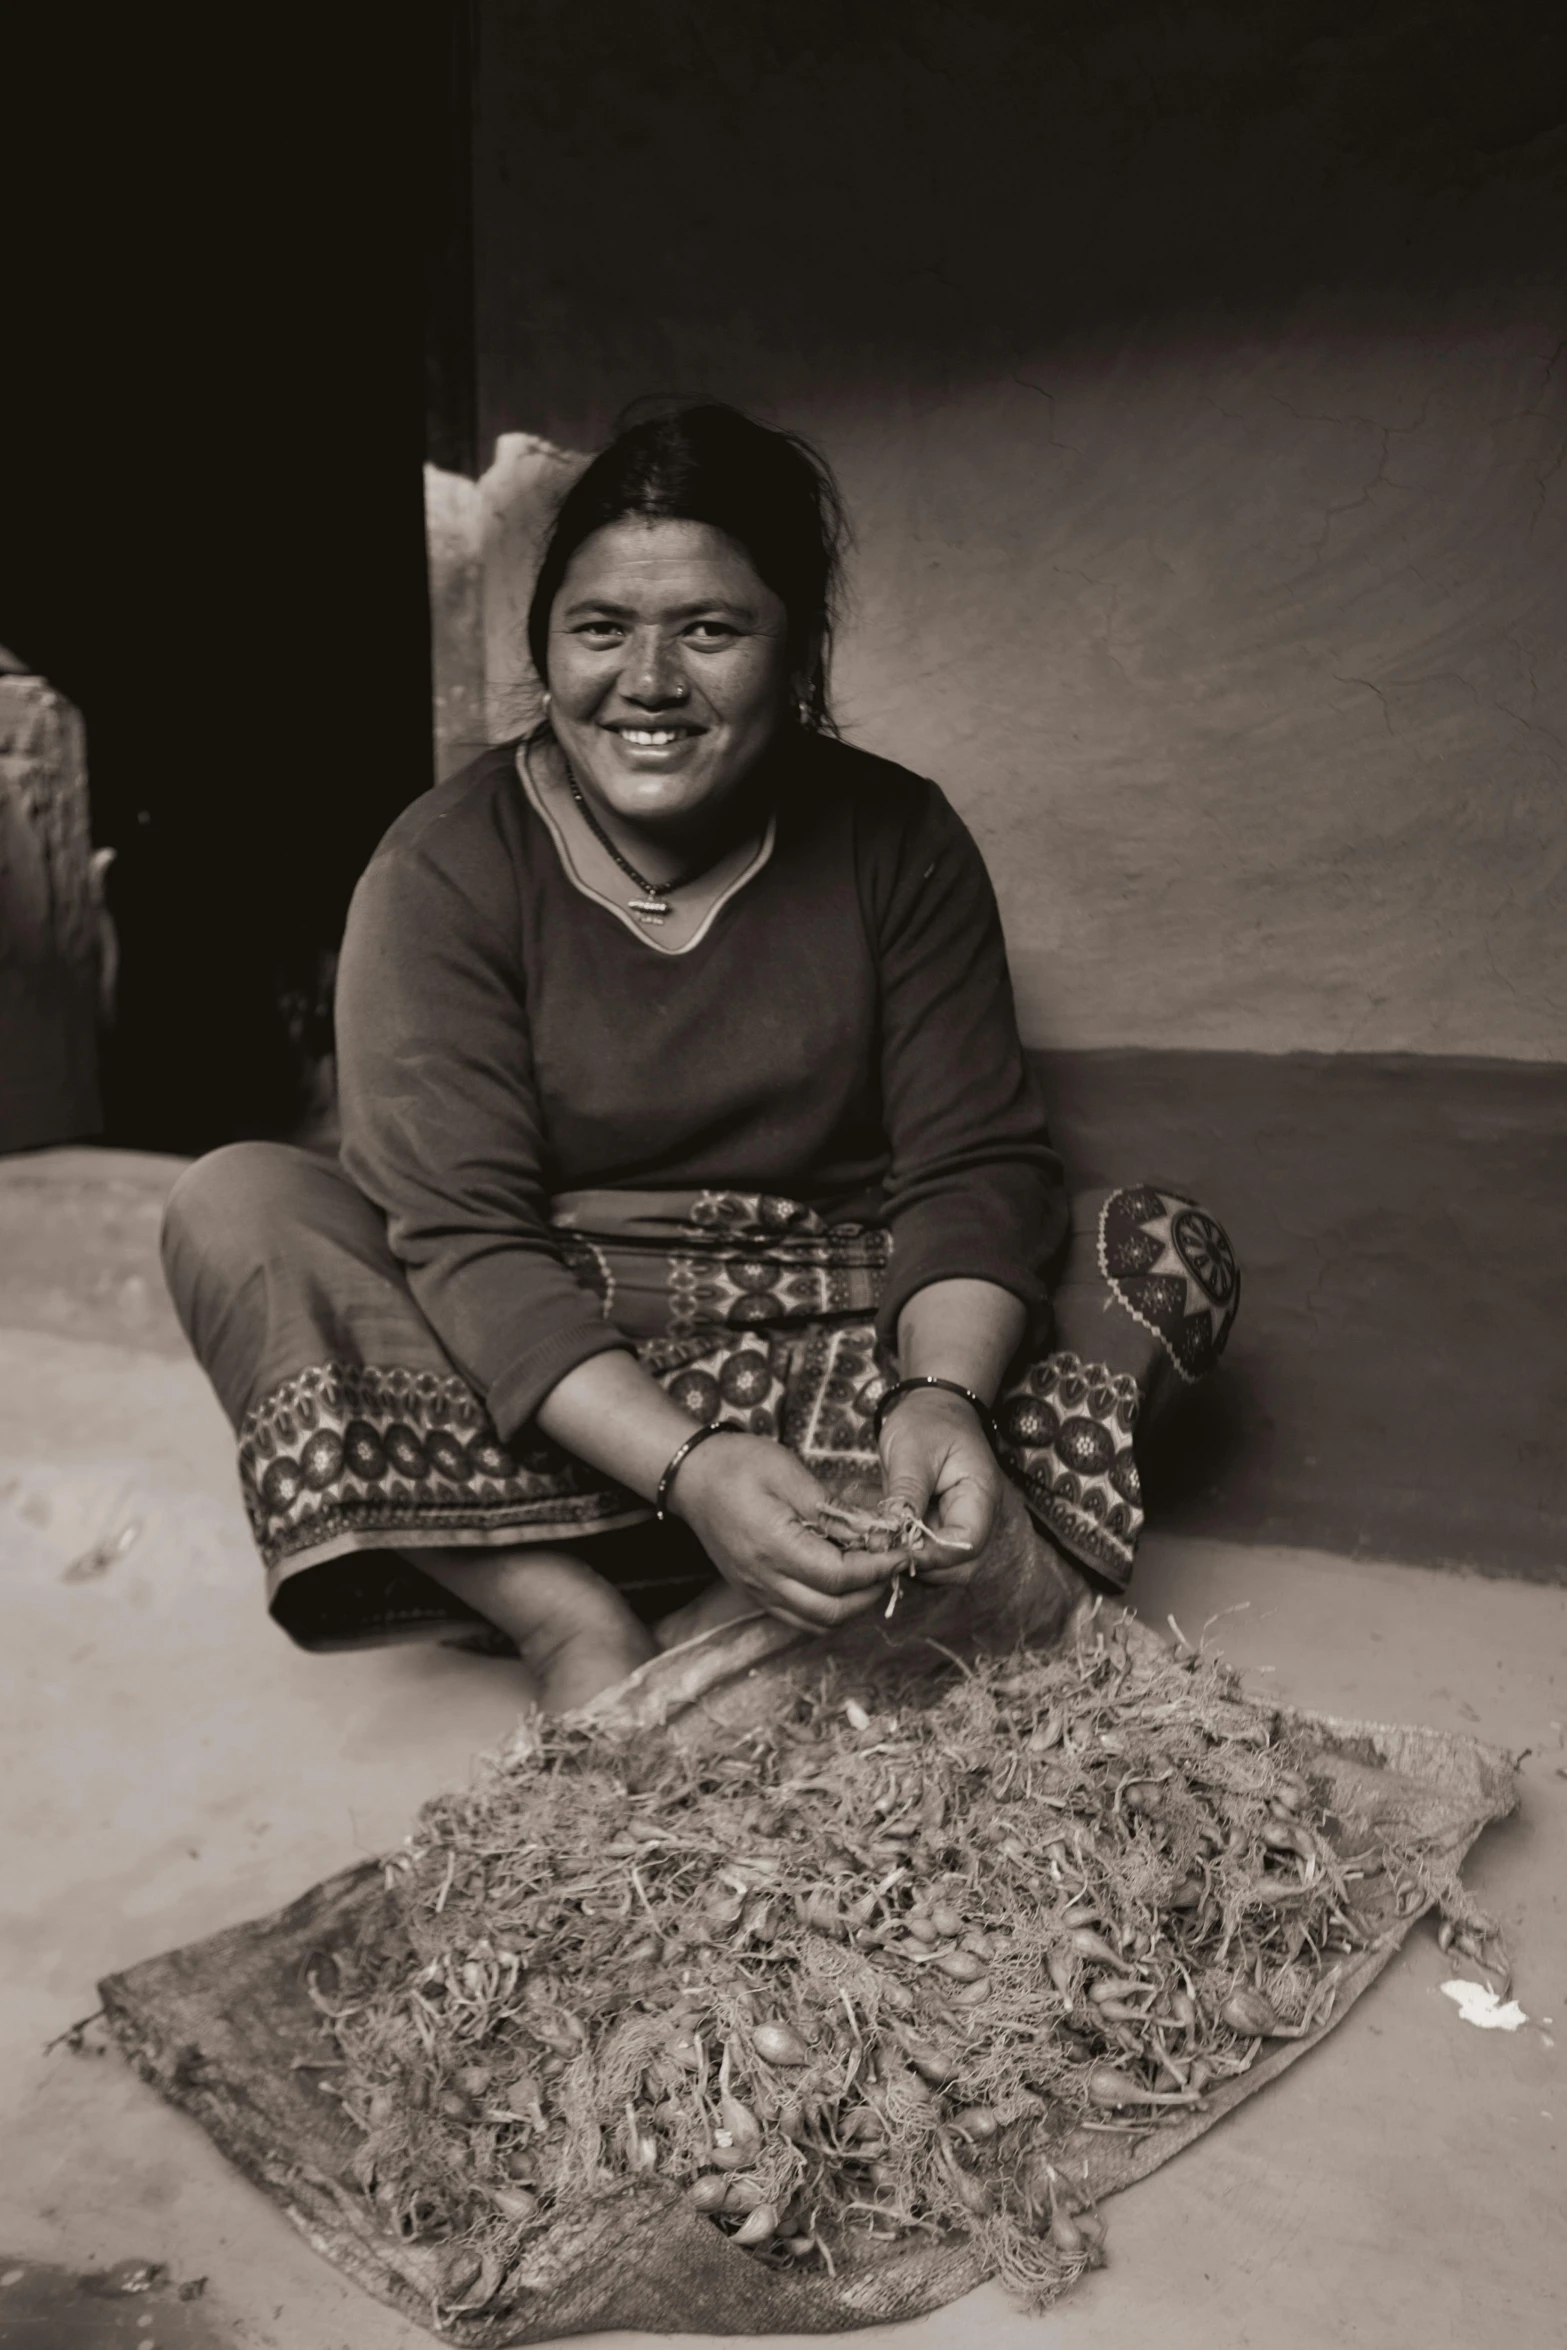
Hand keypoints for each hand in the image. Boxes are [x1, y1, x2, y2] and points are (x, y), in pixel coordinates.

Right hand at [669, 1433, 898, 1631]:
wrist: (691, 1477)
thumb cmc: (738, 1465)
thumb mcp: (788, 1472)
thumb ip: (830, 1508)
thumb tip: (869, 1533)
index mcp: (773, 1546)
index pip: (838, 1576)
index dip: (877, 1569)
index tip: (902, 1553)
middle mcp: (764, 1578)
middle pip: (830, 1612)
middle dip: (871, 1593)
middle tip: (891, 1565)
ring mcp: (756, 1590)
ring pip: (815, 1623)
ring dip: (850, 1607)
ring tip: (869, 1574)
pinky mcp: (753, 1591)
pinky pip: (796, 1617)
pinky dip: (826, 1609)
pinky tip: (839, 1581)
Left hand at [877, 1389, 1004, 1584]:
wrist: (934, 1407)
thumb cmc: (926, 1421)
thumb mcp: (910, 1452)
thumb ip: (905, 1494)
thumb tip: (888, 1537)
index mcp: (980, 1495)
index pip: (966, 1543)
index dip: (931, 1555)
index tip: (895, 1551)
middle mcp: (977, 1516)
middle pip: (958, 1564)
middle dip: (920, 1563)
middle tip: (882, 1550)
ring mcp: (961, 1523)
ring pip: (942, 1564)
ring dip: (911, 1559)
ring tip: (880, 1542)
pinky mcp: (943, 1526)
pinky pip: (929, 1551)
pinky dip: (907, 1550)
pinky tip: (884, 1537)